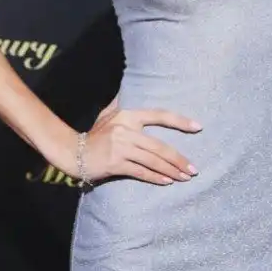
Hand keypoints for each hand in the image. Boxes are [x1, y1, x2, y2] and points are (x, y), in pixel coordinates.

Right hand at [43, 102, 201, 185]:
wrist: (73, 151)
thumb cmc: (95, 134)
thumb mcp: (109, 114)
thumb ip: (124, 105)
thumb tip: (132, 88)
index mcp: (129, 115)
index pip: (159, 115)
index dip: (180, 121)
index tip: (198, 127)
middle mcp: (127, 130)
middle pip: (160, 146)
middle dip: (179, 159)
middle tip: (194, 169)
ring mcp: (121, 147)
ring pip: (153, 161)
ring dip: (171, 171)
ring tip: (185, 177)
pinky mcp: (115, 163)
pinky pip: (141, 172)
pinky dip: (155, 178)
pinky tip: (167, 182)